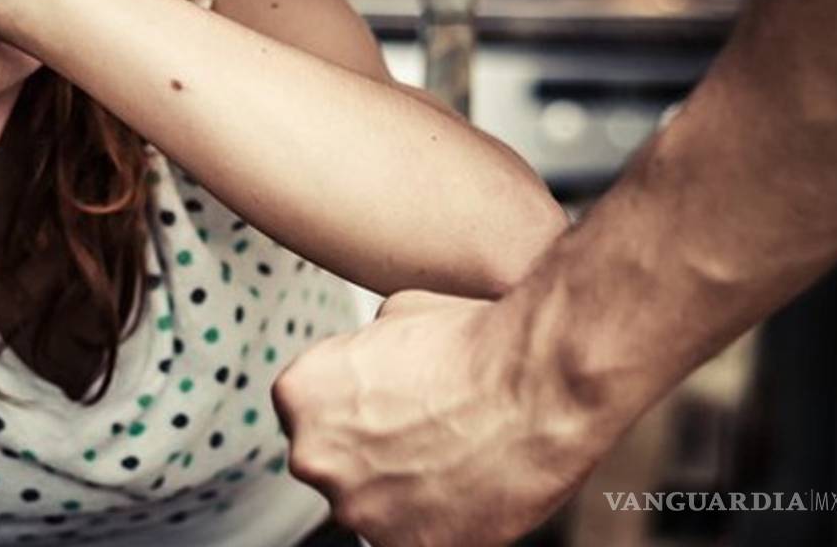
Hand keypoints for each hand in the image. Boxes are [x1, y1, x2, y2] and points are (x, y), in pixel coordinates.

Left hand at [273, 291, 600, 546]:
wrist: (537, 386)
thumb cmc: (476, 347)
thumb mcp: (397, 312)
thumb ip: (364, 347)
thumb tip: (370, 358)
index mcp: (299, 393)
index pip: (309, 411)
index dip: (352, 406)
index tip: (385, 405)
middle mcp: (313, 455)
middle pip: (334, 461)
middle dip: (371, 449)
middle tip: (423, 429)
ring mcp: (357, 509)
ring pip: (371, 503)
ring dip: (401, 486)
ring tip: (452, 454)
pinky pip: (412, 536)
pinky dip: (436, 519)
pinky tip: (466, 485)